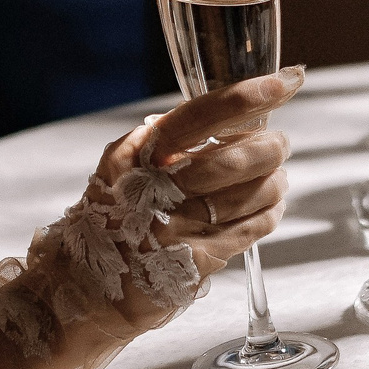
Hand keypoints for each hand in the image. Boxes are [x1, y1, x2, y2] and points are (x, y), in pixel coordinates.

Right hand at [97, 66, 300, 278]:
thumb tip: (212, 113)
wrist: (84, 287)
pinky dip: (269, 214)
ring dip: (274, 182)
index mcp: (139, 156)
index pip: (200, 116)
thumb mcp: (118, 169)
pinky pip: (250, 230)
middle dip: (270, 148)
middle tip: (279, 143)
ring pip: (250, 196)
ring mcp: (178, 229)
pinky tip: (271, 207)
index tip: (284, 81)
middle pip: (233, 160)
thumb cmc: (110, 219)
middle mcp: (157, 190)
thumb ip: (158, 139)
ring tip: (277, 178)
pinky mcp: (196, 262)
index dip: (246, 97)